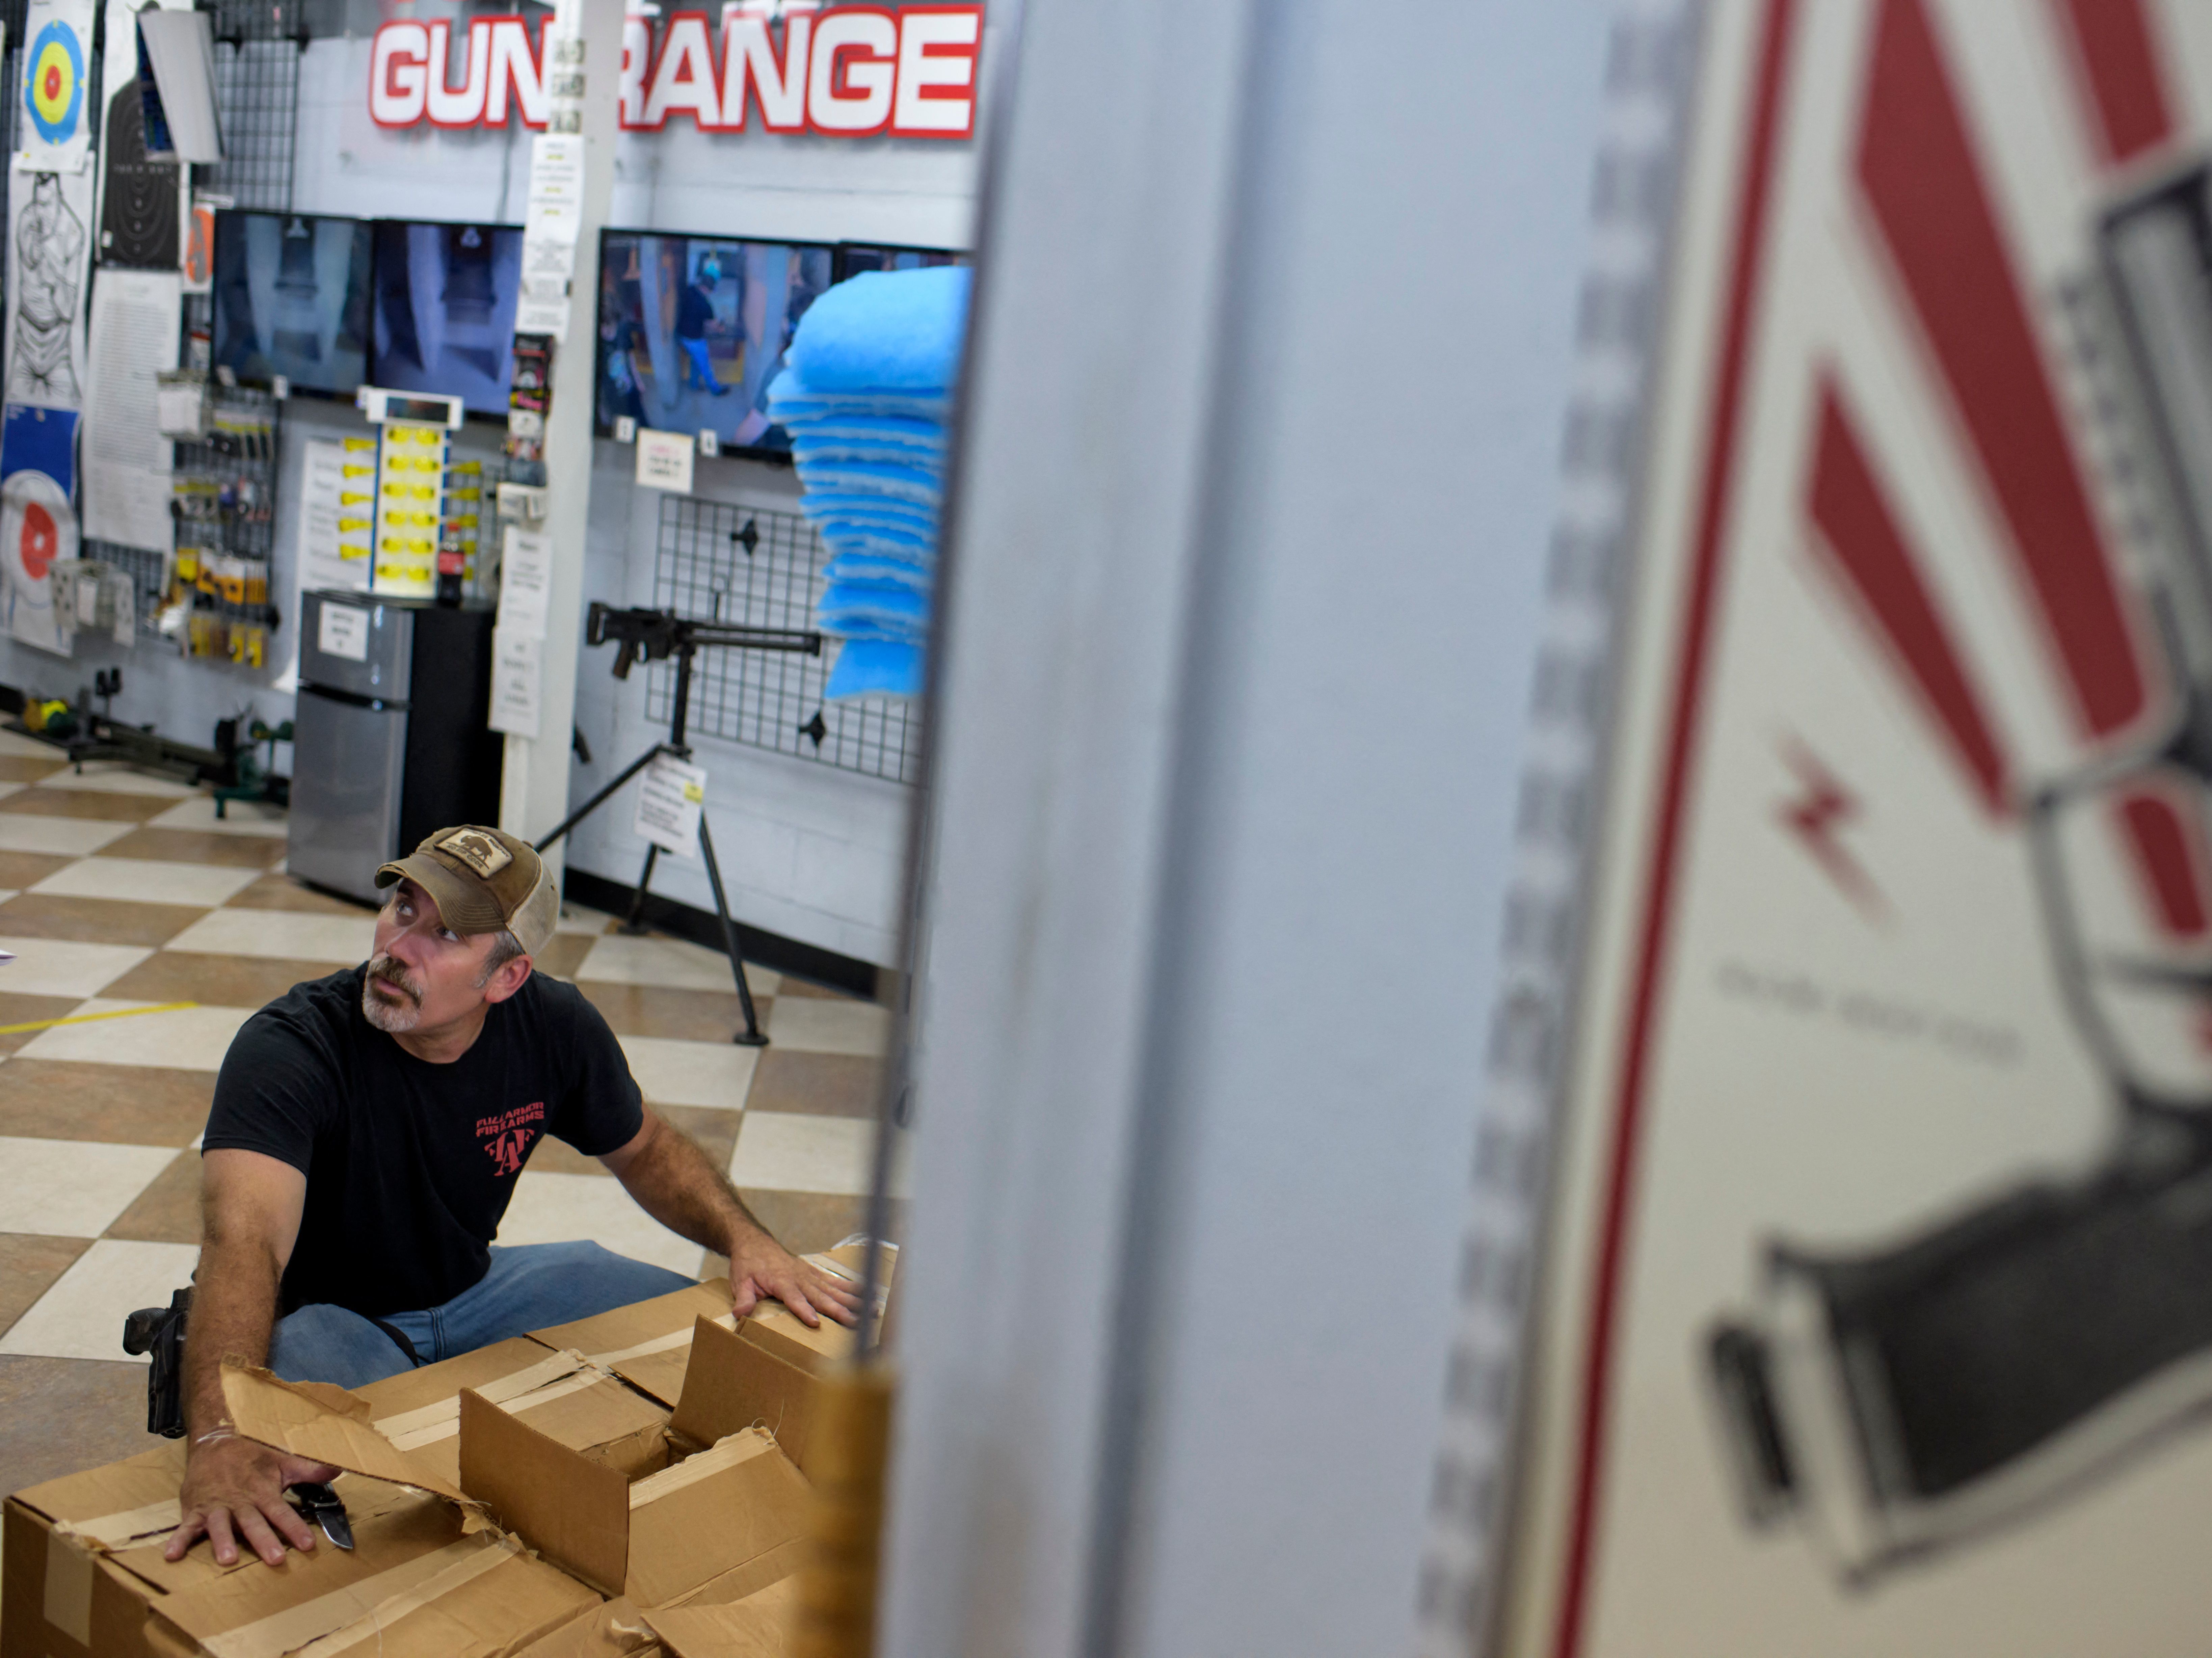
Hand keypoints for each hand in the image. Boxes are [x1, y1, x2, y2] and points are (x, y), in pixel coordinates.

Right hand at [165, 1434, 341, 1566]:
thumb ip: (309, 1469)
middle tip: (275, 1559)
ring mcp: (216, 1506)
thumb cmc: (253, 1456)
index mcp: (262, 1491)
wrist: (216, 1440)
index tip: (308, 1544)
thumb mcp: (283, 1460)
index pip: (282, 1511)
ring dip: (222, 1542)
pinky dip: (178, 1541)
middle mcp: (240, 1501)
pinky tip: (172, 1556)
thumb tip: (339, 1469)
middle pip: (254, 1523)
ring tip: (227, 1559)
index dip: (294, 1527)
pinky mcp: (195, 1509)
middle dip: (264, 1540)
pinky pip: (185, 1527)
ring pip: (220, 1526)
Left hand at [727, 1233, 861, 1329]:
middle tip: (857, 1322)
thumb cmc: (748, 1264)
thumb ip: (744, 1297)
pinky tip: (868, 1293)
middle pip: (822, 1296)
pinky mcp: (815, 1273)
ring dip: (855, 1300)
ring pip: (835, 1290)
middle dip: (840, 1310)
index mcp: (782, 1281)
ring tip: (873, 1309)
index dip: (805, 1310)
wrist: (755, 1242)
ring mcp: (810, 1275)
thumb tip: (740, 1314)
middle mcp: (801, 1278)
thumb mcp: (741, 1281)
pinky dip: (852, 1288)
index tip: (816, 1323)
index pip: (795, 1299)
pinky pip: (836, 1281)